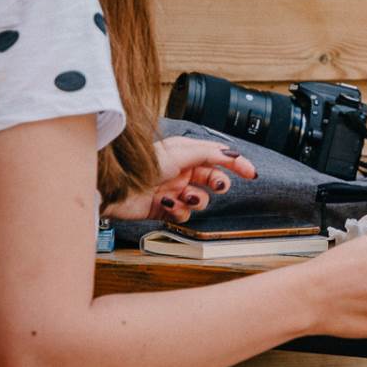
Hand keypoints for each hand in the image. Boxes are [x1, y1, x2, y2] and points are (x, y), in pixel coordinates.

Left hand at [108, 137, 257, 222]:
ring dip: (195, 200)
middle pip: (212, 180)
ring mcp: (173, 190)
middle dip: (216, 185)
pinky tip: (166, 203)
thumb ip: (210, 153)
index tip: (251, 173)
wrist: (115, 188)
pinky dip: (178, 210)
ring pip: (200, 200)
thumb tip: (233, 153)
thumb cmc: (141, 166)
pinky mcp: (164, 208)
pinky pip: (184, 213)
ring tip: (183, 197)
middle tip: (215, 187)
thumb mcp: (181, 152)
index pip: (218, 157)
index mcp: (185, 153)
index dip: (236, 164)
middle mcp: (180, 171)